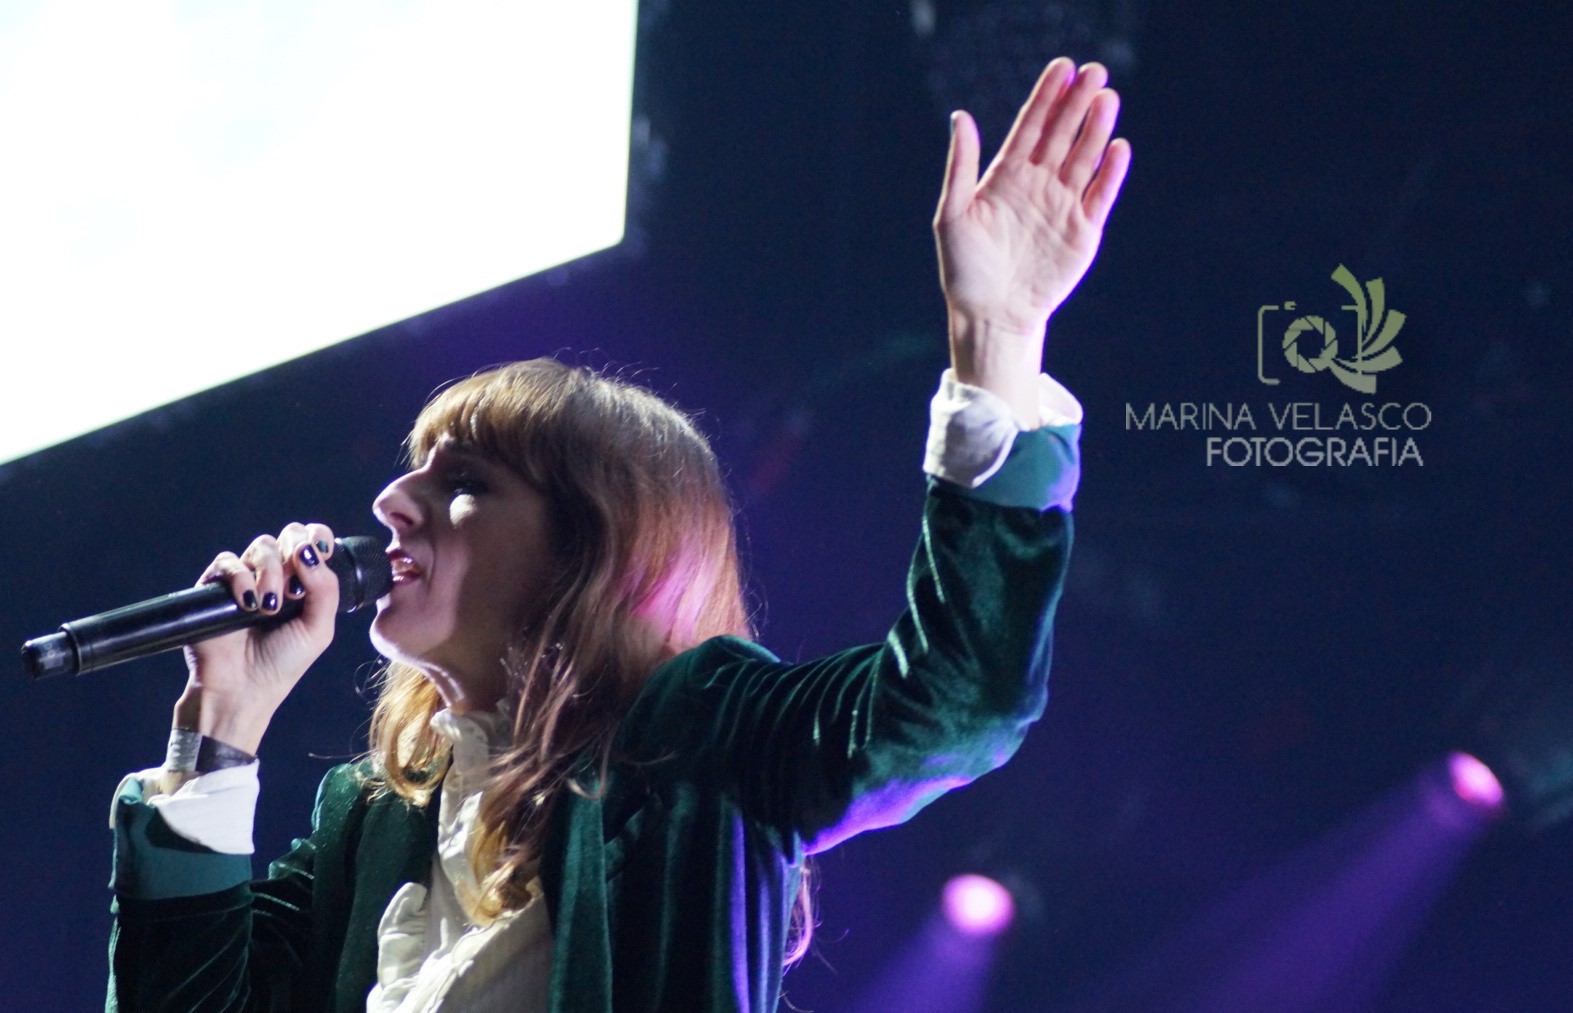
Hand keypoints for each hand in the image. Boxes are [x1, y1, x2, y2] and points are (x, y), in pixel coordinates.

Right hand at [172, 523, 340, 753]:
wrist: (243, 689)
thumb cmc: (283, 663)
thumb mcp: (318, 629)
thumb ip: (325, 589)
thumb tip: (311, 552)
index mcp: (303, 582)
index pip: (311, 540)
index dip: (316, 536)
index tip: (320, 551)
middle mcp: (275, 575)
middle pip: (287, 535)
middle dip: (295, 551)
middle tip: (295, 586)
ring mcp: (245, 579)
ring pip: (261, 546)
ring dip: (271, 572)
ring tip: (270, 607)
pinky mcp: (215, 586)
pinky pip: (228, 562)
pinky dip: (241, 578)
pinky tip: (249, 604)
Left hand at [934, 57, 1130, 423]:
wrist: (991, 315)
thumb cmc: (965, 269)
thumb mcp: (952, 215)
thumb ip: (960, 166)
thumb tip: (961, 117)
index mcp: (1007, 176)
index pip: (1031, 126)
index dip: (1047, 97)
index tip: (1062, 67)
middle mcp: (1039, 184)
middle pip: (1063, 134)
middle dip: (1078, 102)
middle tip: (1095, 71)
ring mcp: (1063, 205)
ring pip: (1085, 157)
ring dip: (1097, 128)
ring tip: (1108, 98)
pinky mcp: (1084, 230)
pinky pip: (1101, 194)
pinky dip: (1111, 172)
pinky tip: (1118, 147)